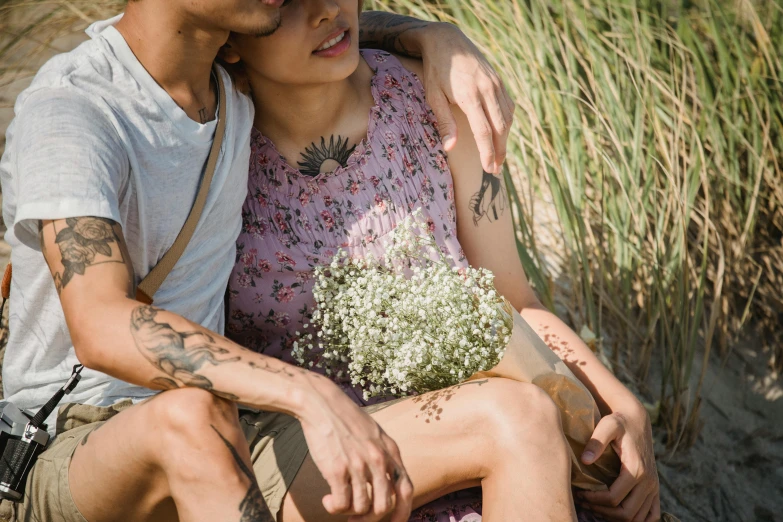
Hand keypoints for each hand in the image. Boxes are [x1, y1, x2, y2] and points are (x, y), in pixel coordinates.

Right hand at [295, 373, 412, 521]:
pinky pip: (341, 504)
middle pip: (385, 506)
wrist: (320, 403)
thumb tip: (386, 485)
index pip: (406, 491)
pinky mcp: (337, 469)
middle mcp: (378, 460)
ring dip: (349, 513)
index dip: (402, 514)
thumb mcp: (374, 433)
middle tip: (356, 519)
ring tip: (337, 503)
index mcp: (390, 451)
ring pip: (362, 508)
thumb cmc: (344, 419)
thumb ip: (383, 456)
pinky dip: (334, 508)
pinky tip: (327, 499)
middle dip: (370, 519)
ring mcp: (359, 465)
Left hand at [418, 23, 514, 173]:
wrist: (447, 40)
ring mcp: (496, 84)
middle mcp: (487, 89)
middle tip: (496, 170)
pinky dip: (507, 123)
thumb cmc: (435, 70)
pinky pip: (508, 106)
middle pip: (500, 127)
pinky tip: (502, 134)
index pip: (483, 131)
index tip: (488, 169)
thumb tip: (450, 149)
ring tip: (499, 157)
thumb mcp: (434, 96)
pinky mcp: (499, 80)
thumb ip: (444, 123)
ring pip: (507, 118)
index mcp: (470, 95)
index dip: (487, 152)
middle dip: (500, 151)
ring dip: (505, 139)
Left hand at [578, 407, 660, 521]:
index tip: (580, 493)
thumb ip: (596, 441)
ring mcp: (653, 487)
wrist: (637, 419)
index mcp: (637, 469)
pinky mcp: (655, 488)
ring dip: (615, 518)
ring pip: (637, 518)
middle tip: (584, 502)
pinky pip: (652, 516)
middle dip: (602, 511)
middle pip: (625, 513)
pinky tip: (617, 514)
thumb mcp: (607, 425)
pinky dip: (637, 520)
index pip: (613, 498)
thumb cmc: (620, 421)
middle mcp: (648, 481)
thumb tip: (585, 460)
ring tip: (595, 507)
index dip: (594, 500)